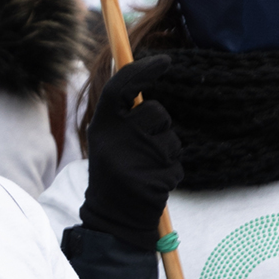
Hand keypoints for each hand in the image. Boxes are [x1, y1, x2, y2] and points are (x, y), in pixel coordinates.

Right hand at [80, 56, 182, 250]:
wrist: (113, 217)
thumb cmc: (114, 171)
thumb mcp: (107, 139)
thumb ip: (122, 116)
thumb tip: (142, 82)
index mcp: (102, 125)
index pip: (121, 86)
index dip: (143, 70)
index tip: (165, 61)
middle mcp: (117, 137)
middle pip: (156, 112)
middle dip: (159, 126)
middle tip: (145, 146)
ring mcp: (136, 158)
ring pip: (171, 139)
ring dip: (167, 152)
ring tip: (147, 168)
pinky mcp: (154, 179)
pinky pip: (176, 165)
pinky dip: (170, 174)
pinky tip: (153, 184)